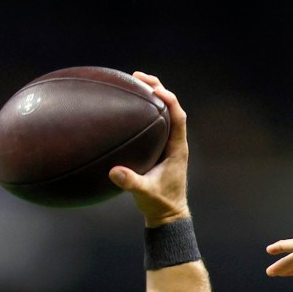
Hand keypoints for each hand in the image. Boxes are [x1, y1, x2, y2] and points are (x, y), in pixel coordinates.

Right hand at [108, 72, 190, 226]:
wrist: (168, 215)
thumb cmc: (160, 204)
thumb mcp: (145, 193)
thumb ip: (131, 183)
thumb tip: (115, 172)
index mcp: (178, 149)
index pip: (178, 116)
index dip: (169, 99)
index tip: (154, 88)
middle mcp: (176, 143)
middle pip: (171, 108)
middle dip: (157, 89)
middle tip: (138, 76)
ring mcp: (169, 145)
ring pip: (163, 114)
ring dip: (151, 97)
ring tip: (133, 83)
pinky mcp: (161, 150)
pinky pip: (155, 124)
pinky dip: (144, 112)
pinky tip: (126, 108)